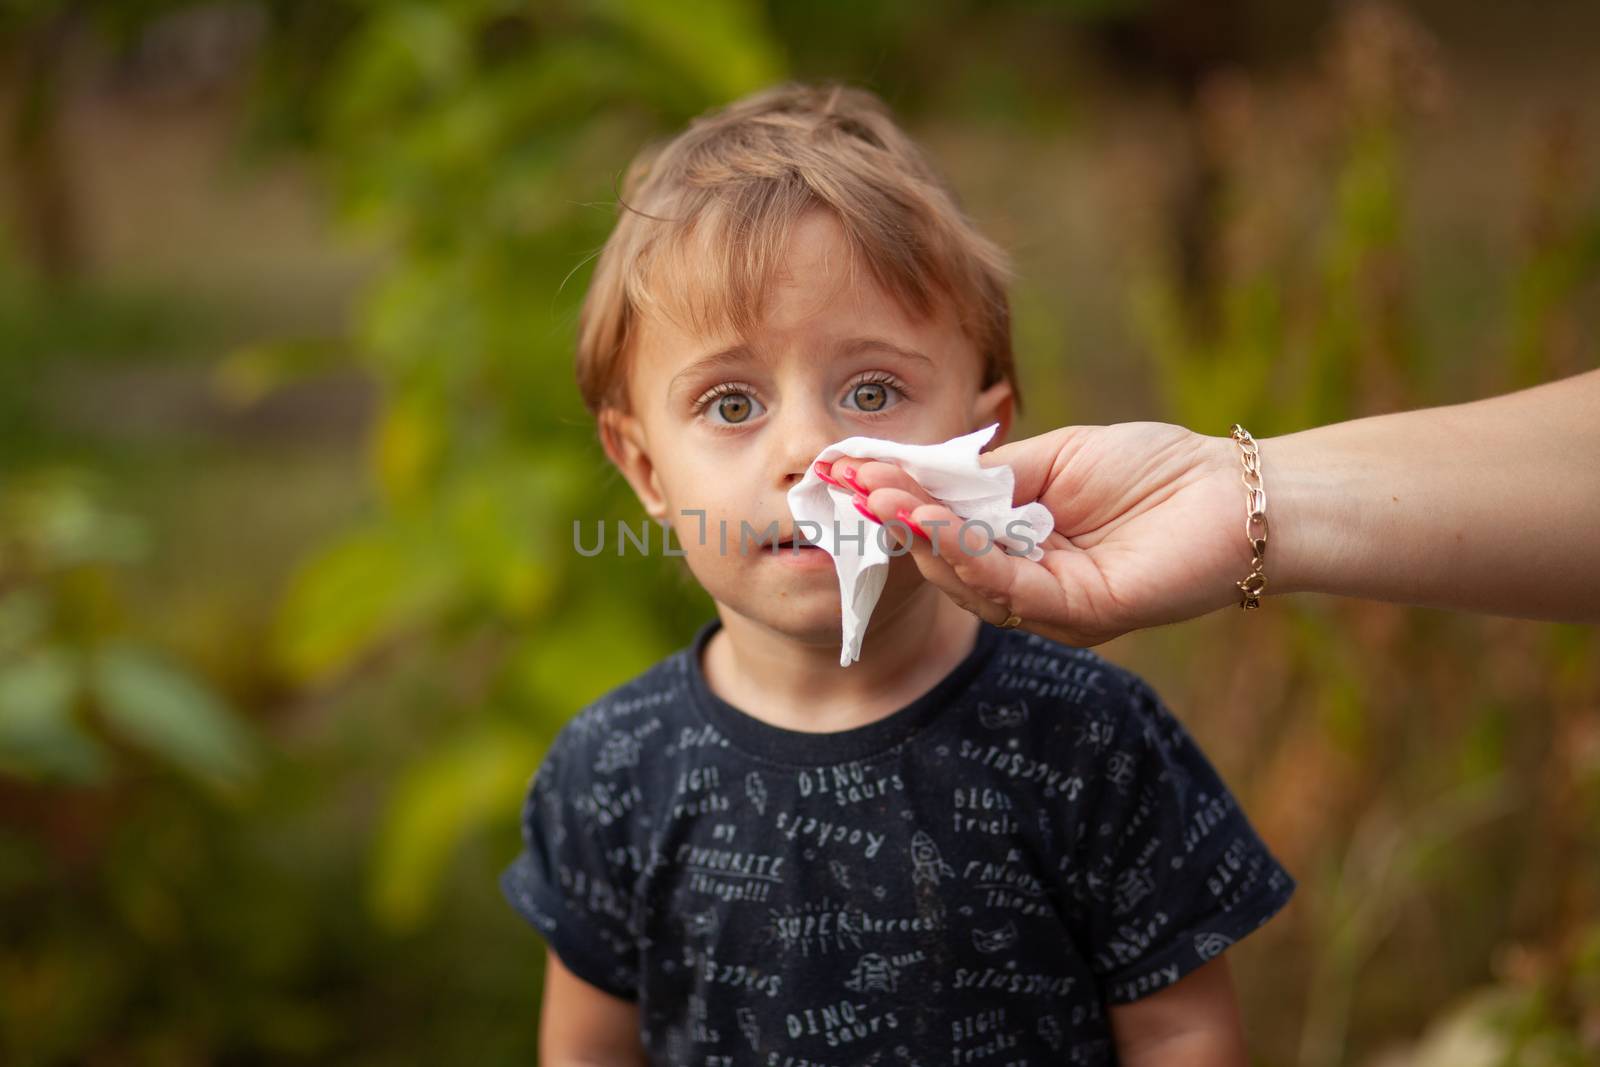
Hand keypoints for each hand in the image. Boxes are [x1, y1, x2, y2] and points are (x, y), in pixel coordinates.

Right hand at [829, 422, 1251, 646]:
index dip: (902, 503)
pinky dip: (968, 554)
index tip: (854, 474)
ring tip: (888, 502)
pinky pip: (1011, 588)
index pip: (949, 529)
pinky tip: (937, 522)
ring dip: (924, 539)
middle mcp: (1031, 584)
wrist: (1235, 494)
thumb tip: (921, 475)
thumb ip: (992, 477)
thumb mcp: (1054, 459)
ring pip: (970, 582)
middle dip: (901, 523)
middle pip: (948, 563)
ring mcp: (1053, 606)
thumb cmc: (1155, 469)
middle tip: (857, 490)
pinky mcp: (1080, 615)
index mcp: (1023, 545)